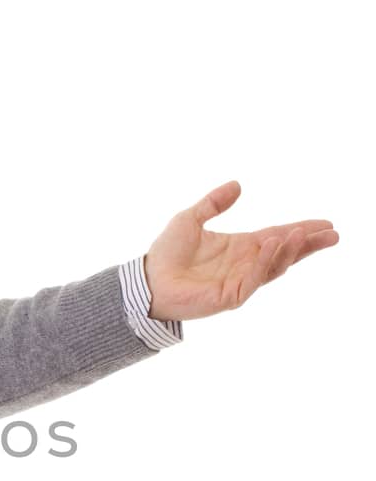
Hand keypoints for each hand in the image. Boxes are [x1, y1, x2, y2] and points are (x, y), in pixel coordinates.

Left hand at [143, 180, 337, 321]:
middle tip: (333, 234)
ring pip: (272, 266)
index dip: (300, 230)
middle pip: (284, 253)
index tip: (325, 224)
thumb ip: (214, 202)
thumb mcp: (190, 218)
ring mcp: (239, 281)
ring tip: (302, 234)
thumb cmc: (166, 253)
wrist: (146, 280)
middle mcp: (244, 264)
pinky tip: (270, 245)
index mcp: (240, 246)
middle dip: (308, 244)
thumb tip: (238, 184)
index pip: (277, 236)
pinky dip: (263, 263)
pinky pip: (252, 279)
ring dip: (288, 250)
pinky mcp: (228, 296)